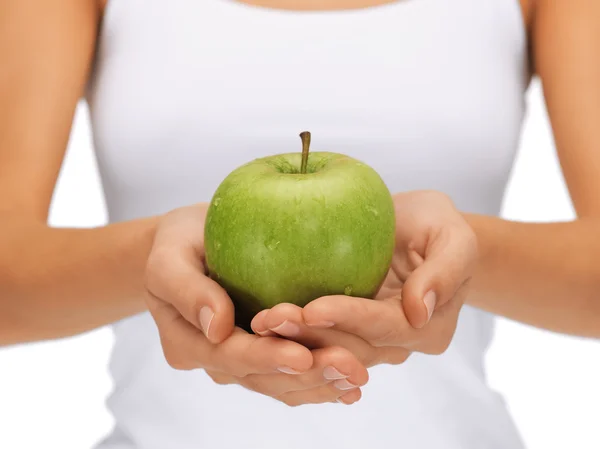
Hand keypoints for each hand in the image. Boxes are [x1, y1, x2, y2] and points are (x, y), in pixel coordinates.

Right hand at [144, 204, 366, 405]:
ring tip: (358, 374)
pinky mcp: (265, 352)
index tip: (302, 356)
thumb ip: (187, 290)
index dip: (267, 359)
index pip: (230, 357)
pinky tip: (351, 382)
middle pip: (263, 378)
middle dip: (307, 376)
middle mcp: (217, 362)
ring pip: (283, 384)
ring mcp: (242, 361)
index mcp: (189, 345)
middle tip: (349, 367)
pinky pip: (293, 374)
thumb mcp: (168, 258)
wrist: (188, 246)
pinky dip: (321, 379)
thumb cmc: (177, 245)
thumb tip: (218, 326)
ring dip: (321, 382)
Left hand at [252, 190, 476, 361]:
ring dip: (293, 340)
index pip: (386, 327)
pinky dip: (291, 336)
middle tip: (270, 319)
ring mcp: (371, 342)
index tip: (313, 308)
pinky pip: (318, 340)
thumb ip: (446, 269)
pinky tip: (260, 324)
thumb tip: (420, 309)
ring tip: (260, 321)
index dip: (350, 319)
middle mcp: (399, 344)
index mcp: (428, 327)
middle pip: (352, 347)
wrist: (417, 230)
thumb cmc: (436, 226)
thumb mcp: (454, 234)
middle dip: (311, 337)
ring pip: (330, 351)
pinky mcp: (346, 332)